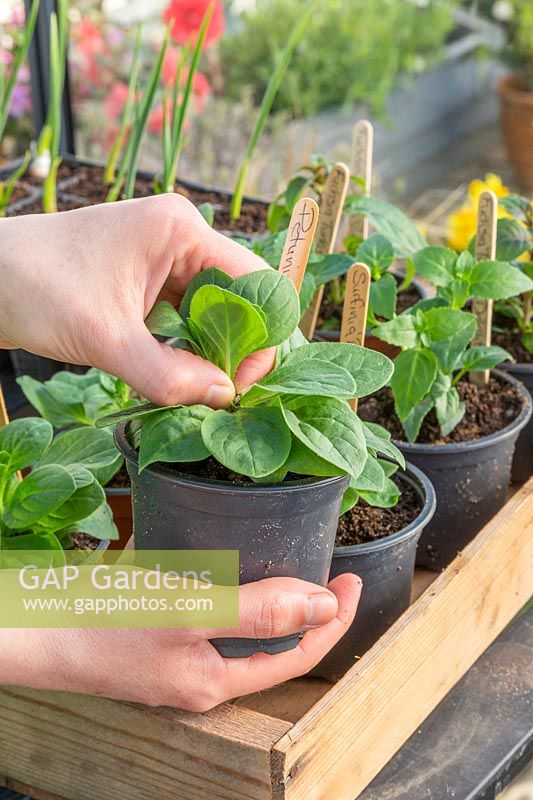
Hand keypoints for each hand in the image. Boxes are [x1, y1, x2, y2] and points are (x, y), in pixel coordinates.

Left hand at [0, 195, 273, 406]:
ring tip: (194, 387)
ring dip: (205, 349)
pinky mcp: (142, 280)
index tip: (241, 380)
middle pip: (234, 297)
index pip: (252, 281)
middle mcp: (178, 238)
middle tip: (218, 391)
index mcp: (179, 230)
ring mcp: (160, 258)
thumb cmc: (34, 288)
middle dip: (231, 345)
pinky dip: (181, 347)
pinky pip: (180, 317)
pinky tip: (172, 373)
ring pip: (207, 311)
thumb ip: (169, 375)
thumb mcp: (106, 339)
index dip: (259, 333)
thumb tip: (224, 397)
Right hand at [0, 575, 359, 709]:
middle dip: (305, 610)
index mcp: (215, 681)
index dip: (331, 621)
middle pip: (270, 645)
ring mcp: (175, 658)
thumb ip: (257, 612)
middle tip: (327, 568)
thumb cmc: (108, 624)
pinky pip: (204, 612)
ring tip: (286, 560)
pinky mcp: (155, 636)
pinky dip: (223, 586)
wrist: (35, 629)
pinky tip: (220, 556)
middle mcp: (199, 676)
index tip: (351, 581)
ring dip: (266, 596)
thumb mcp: (189, 613)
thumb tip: (323, 606)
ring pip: (238, 627)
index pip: (295, 656)